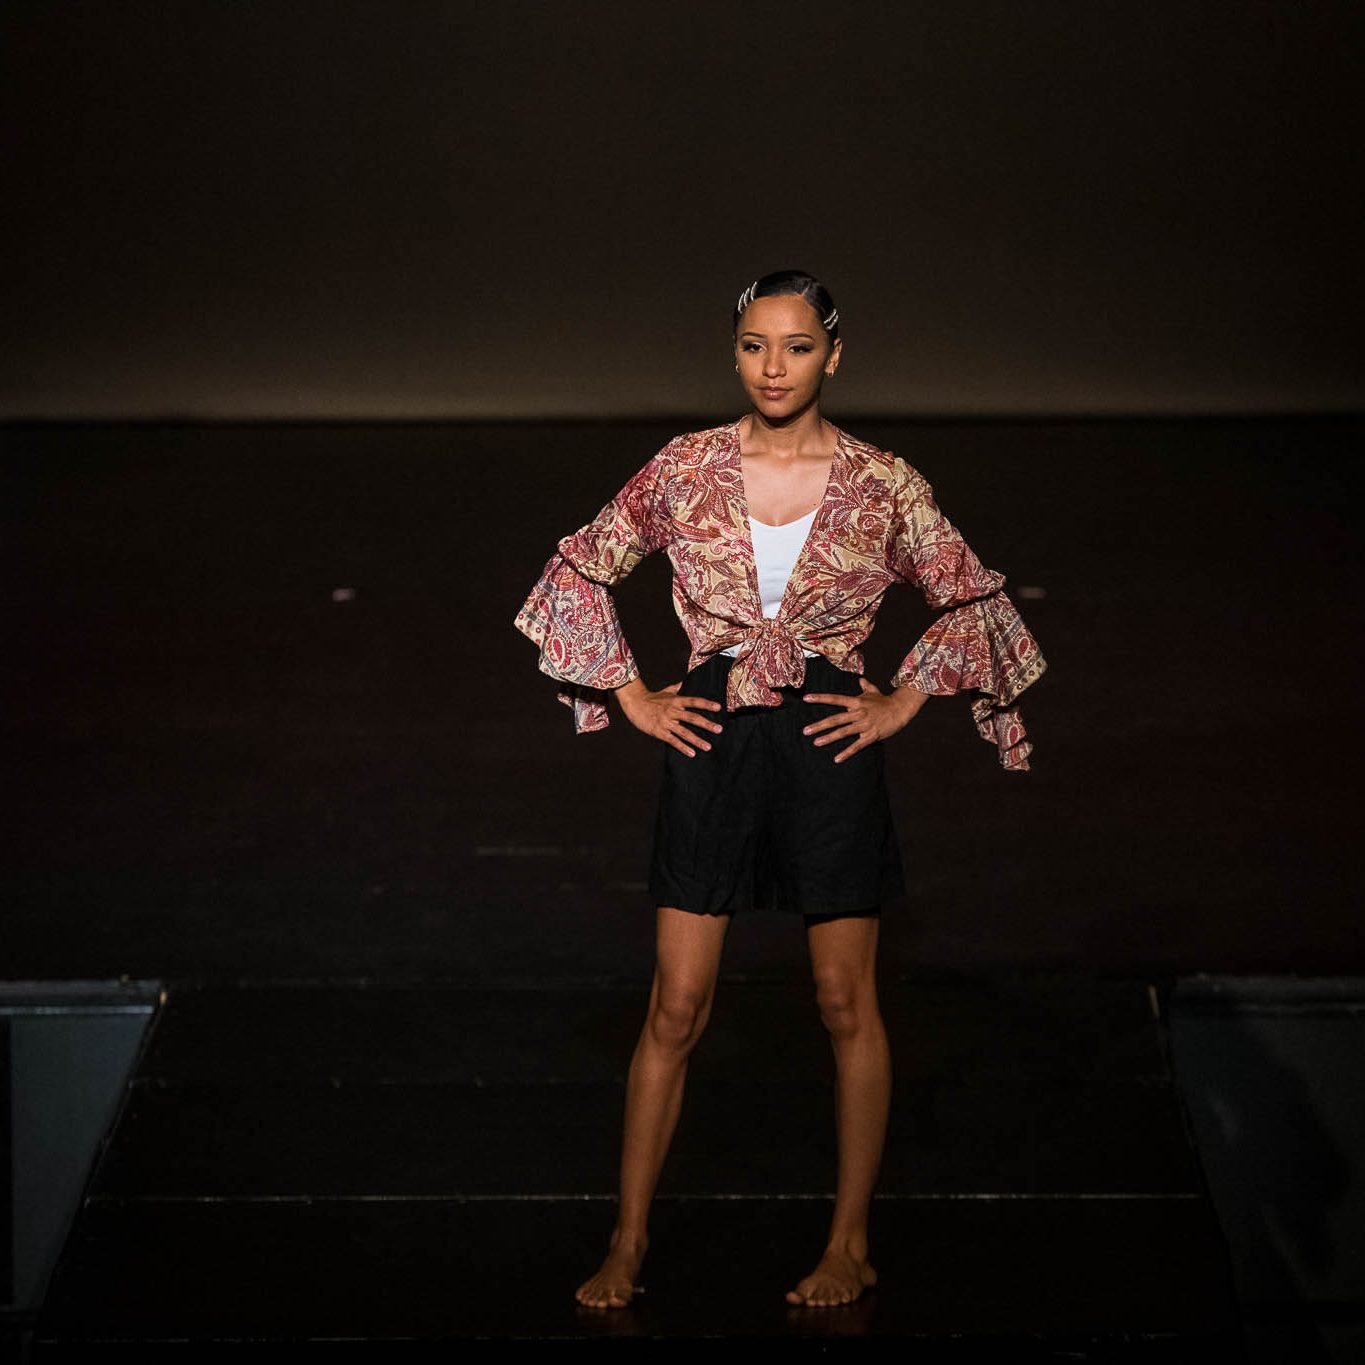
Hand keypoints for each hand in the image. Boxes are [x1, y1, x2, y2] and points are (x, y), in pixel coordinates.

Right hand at [615, 677, 724, 757]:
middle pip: (692, 718)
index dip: (706, 704)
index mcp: (676, 700)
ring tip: (708, 747)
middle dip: (707, 724)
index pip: (694, 701)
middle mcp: (672, 711)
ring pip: (684, 732)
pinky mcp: (659, 731)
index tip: (718, 707)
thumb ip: (678, 687)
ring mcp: (666, 722)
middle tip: (719, 729)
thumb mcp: (666, 691)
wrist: (634, 703)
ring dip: (697, 740)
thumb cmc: (651, 698)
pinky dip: (683, 747)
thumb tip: (688, 680)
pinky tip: (692, 753)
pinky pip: (673, 740)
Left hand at [801, 679, 928, 762]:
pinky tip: (836, 759)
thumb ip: (865, 686)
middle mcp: (858, 712)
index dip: (820, 698)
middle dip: (820, 725)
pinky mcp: (871, 735)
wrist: (901, 710)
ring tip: (816, 742)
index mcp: (856, 701)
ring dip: (829, 738)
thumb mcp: (874, 691)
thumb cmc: (885, 701)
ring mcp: (864, 724)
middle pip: (835, 719)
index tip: (806, 698)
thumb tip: (860, 679)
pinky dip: (846, 753)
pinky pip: (857, 746)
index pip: (835, 699)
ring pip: (843, 732)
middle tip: (806, 731)